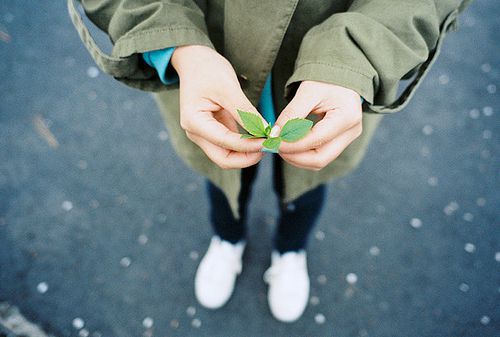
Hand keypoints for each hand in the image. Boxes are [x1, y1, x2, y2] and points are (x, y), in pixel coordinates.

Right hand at [171, 45, 267, 168]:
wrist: (194, 60)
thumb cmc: (208, 70)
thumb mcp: (229, 88)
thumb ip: (246, 112)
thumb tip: (267, 132)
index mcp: (194, 122)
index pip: (226, 142)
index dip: (250, 145)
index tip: (270, 140)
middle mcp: (195, 133)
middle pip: (223, 159)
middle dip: (247, 157)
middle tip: (270, 147)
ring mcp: (202, 134)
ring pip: (227, 155)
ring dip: (246, 153)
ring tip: (267, 141)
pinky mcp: (212, 131)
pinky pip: (229, 145)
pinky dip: (244, 145)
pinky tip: (259, 138)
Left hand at [270, 81, 362, 170]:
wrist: (339, 75)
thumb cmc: (325, 79)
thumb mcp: (307, 92)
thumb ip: (291, 114)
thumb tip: (275, 135)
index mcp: (347, 117)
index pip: (316, 140)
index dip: (292, 144)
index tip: (274, 141)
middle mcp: (351, 132)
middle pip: (320, 158)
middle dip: (294, 157)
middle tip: (275, 147)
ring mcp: (347, 139)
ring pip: (319, 161)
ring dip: (297, 157)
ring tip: (281, 145)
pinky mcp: (340, 141)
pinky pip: (320, 155)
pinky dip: (303, 153)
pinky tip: (290, 144)